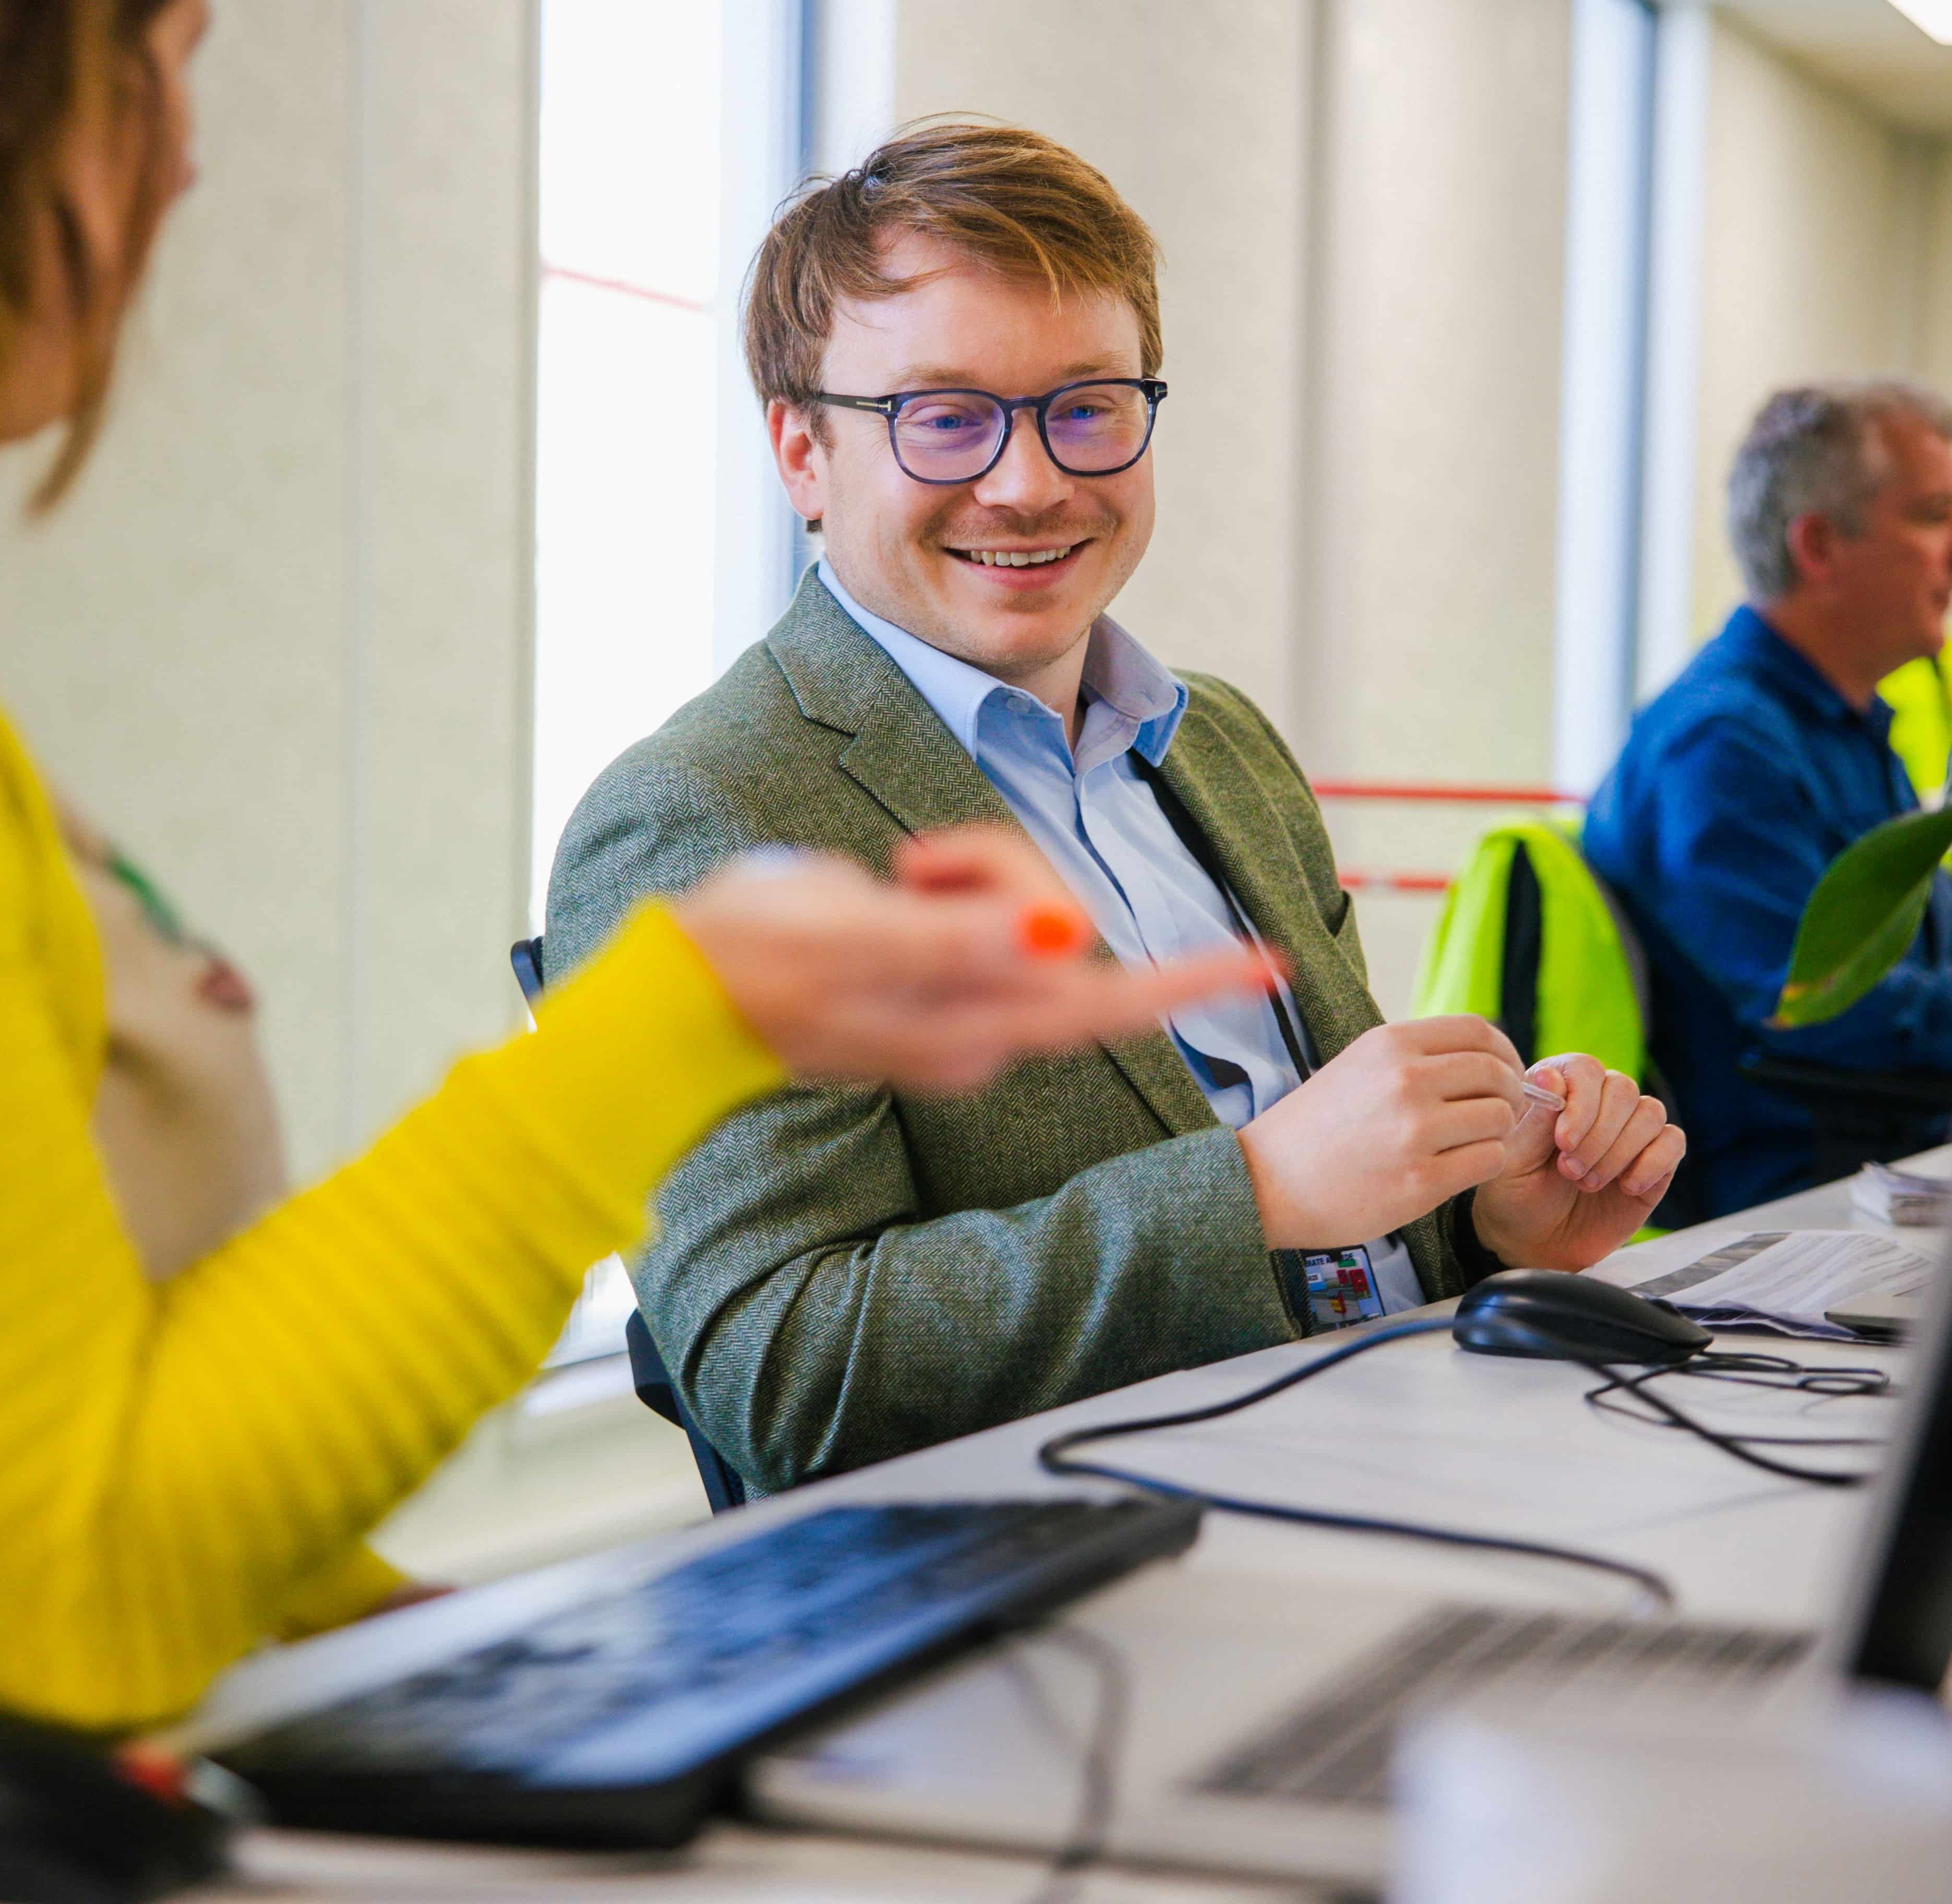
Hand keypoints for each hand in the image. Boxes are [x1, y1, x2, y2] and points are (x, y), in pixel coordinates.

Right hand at [670, 826, 1281, 1094]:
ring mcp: (962, 1009)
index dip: (1191, 981)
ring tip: (887, 879)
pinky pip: (987, 914)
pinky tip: (886, 893)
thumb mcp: (850, 934)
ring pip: (1024, 913)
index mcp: (969, 1023)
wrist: (686, 989)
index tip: (1265, 962)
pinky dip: (948, 886)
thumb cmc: (755, 958)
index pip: (1105, 1003)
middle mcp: (981, 1028)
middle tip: (913, 864)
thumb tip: (1059, 942)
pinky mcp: (940, 982)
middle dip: (1006, 874)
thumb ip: (957, 939)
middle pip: (1060, 934)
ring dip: (968, 871)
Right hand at [1236, 1016, 1525, 1248]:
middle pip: (1497, 1073)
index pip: (1479, 1031)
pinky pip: (1489, 1160)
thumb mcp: (1358, 1066)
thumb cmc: (1314, 1128)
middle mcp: (1405, 1080)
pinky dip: (1485, 1164)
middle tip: (1498, 1113)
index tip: (1503, 1073)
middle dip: (1509, 1094)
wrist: (1266, 1183)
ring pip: (1499, 1118)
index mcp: (1389, 1044)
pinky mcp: (1421, 1181)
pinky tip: (1460, 1168)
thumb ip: (1414, 1056)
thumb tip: (1483, 1058)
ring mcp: (1414, 1131)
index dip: (1504, 1053)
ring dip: (1497, 1132)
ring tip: (1471, 1143)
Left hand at [1469, 1054, 1683, 1270]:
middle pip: (1622, 1089)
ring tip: (1588, 1182)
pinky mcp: (1655, 1162)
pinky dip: (1653, 1162)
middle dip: (1598, 1134)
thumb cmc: (1516, 1196)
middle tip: (1570, 1172)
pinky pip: (1673, 1142)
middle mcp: (1598, 1103)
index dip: (1581, 1102)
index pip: (1585, 1069)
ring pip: (1650, 1112)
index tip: (1563, 1142)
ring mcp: (1629, 1131)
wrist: (1536, 1243)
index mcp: (1559, 1092)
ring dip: (1620, 1150)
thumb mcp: (1513, 1160)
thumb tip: (1551, 1076)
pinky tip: (1627, 1186)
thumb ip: (1535, 1120)